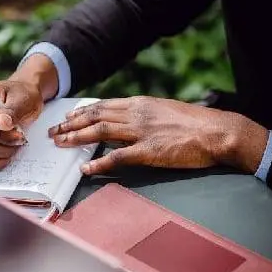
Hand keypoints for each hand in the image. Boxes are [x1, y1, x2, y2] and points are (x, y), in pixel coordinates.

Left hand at [48, 96, 268, 174]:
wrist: (217, 132)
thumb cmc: (197, 124)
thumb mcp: (167, 112)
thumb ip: (146, 116)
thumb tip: (129, 122)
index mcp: (142, 104)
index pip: (104, 105)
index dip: (82, 111)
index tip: (67, 116)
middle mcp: (137, 114)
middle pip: (96, 116)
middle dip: (71, 124)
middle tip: (53, 131)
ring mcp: (142, 132)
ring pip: (100, 132)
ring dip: (76, 138)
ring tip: (60, 144)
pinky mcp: (150, 151)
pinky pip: (118, 156)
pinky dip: (99, 162)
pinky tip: (86, 168)